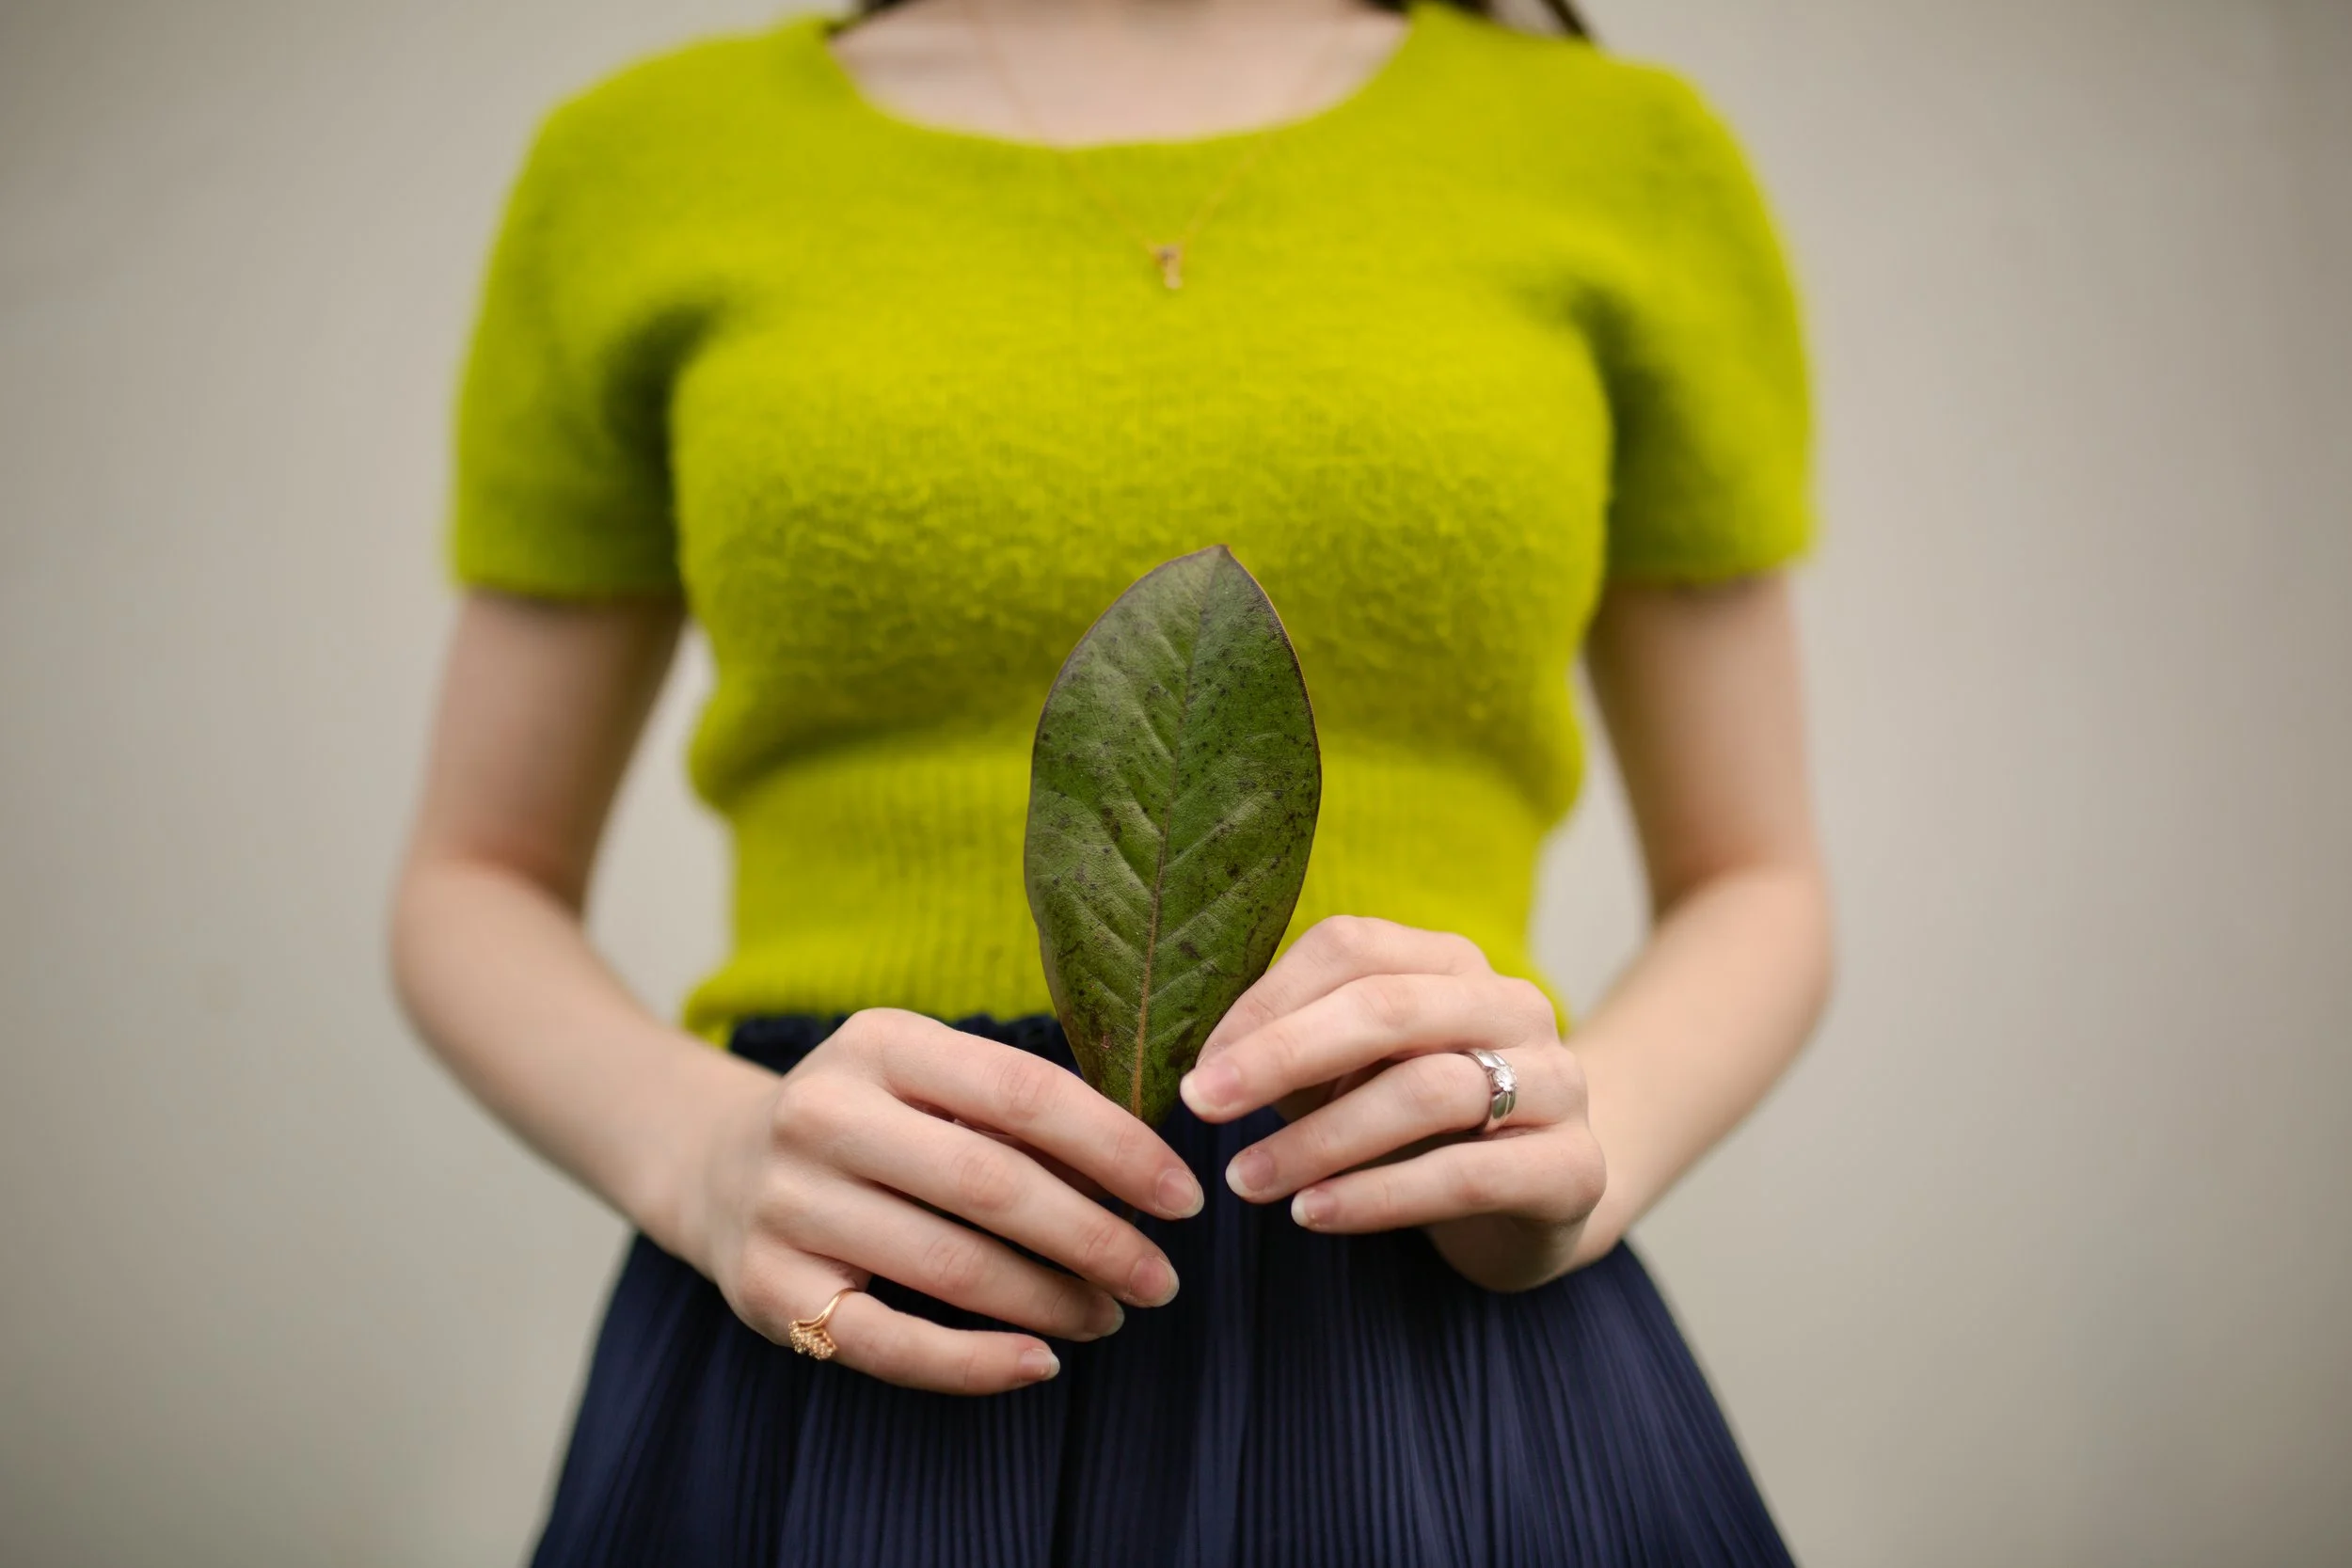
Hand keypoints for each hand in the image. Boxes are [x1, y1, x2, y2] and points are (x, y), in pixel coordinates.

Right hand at [682, 1008, 1203, 1394]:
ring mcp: (789, 1204)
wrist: (719, 1165)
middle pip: (993, 1184)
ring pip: (951, 1267)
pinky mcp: (769, 1289)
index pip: (1025, 1092)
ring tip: (1107, 1316)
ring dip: (1051, 1303)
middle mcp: (825, 1113)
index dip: (1118, 1149)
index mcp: (882, 1042)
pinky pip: (891, 1343)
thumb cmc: (870, 1122)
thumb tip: (1146, 1172)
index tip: (1184, 1198)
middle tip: (1160, 1280)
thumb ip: (1018, 1112)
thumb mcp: (928, 1081)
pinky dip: (976, 1363)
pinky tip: (1039, 1364)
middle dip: (1098, 1239)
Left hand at [1177, 917, 1607, 1291]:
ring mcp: (1556, 1083)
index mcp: (1453, 963)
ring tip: (1245, 1180)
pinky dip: (1376, 1197)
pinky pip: (1466, 1175)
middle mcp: (1514, 1005)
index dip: (1266, 1002)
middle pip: (1387, 1006)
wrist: (1540, 1202)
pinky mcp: (1574, 1168)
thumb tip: (1194, 1059)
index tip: (1196, 1066)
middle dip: (1280, 1056)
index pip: (1352, 948)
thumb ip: (1291, 1052)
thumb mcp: (1351, 1075)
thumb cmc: (1419, 1126)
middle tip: (1199, 1106)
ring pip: (1425, 1090)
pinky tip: (1312, 1214)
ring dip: (1319, 1139)